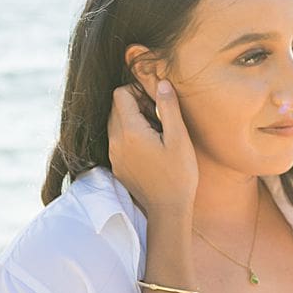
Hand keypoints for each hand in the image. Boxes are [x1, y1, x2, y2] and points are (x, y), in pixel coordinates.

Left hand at [107, 80, 198, 215]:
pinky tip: (150, 148)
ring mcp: (114, 155)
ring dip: (132, 120)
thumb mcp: (179, 138)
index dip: (137, 92)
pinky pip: (117, 140)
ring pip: (115, 123)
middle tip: (158, 117)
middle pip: (115, 107)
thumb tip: (161, 83)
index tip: (156, 104)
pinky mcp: (116, 166)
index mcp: (130, 131)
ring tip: (155, 133)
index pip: (120, 94)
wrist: (168, 209)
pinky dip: (129, 136)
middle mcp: (115, 141)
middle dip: (134, 105)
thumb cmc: (178, 174)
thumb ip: (168, 107)